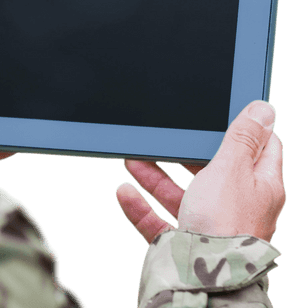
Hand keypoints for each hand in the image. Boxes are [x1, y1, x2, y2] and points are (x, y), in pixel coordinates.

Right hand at [115, 100, 285, 243]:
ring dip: (155, 176)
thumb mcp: (231, 168)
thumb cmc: (226, 224)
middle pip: (211, 169)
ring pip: (180, 193)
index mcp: (260, 186)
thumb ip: (241, 138)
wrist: (205, 279)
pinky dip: (140, 206)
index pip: (259, 148)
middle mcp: (237, 206)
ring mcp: (209, 225)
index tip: (222, 112)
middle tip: (166, 135)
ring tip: (134, 158)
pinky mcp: (183, 243)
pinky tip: (126, 192)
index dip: (242, 128)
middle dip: (183, 152)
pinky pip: (157, 220)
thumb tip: (263, 109)